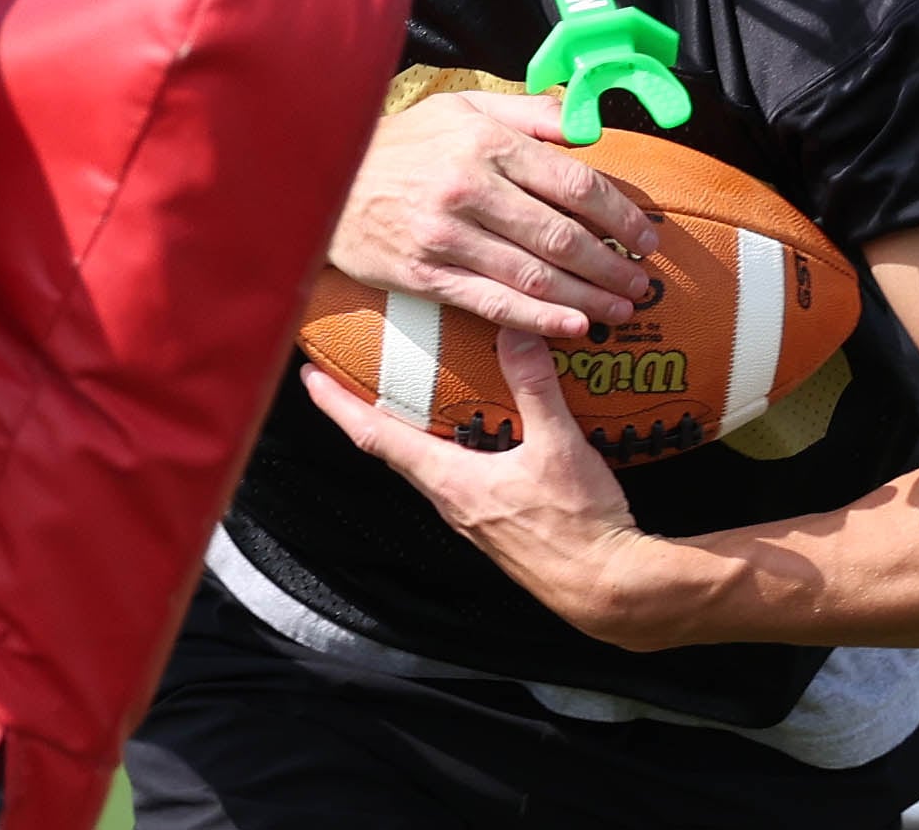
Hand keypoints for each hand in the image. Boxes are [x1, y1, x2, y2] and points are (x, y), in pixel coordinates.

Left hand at [303, 326, 661, 647]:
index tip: (309, 378)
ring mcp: (471, 517)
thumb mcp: (559, 447)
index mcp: (450, 480)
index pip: (375, 437)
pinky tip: (476, 433)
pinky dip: (450, 448)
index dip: (338, 405)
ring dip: (410, 431)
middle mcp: (450, 500)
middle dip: (368, 412)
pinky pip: (459, 477)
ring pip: (426, 464)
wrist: (609, 590)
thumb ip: (535, 385)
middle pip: (393, 449)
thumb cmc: (578, 526)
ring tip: (410, 395)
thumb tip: (515, 328)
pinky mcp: (497, 524)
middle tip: (353, 375)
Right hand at [330, 91, 658, 340]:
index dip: (619, 213)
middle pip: (561, 235)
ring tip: (621, 309)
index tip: (646, 234)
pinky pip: (492, 302)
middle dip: (613, 263)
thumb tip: (587, 127)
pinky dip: (539, 319)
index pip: (573, 183)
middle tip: (644, 282)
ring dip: (588, 296)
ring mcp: (445, 237)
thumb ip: (529, 114)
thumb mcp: (462, 108)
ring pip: (534, 275)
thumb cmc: (403, 142)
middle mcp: (468, 189)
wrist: (324, 179)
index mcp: (485, 145)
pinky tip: (575, 327)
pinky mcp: (425, 275)